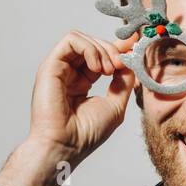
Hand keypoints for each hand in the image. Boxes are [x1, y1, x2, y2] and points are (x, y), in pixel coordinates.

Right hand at [30, 28, 138, 163]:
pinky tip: (97, 67)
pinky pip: (71, 40)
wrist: (66, 146)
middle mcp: (69, 73)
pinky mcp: (51, 65)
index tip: (134, 44)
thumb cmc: (86, 134)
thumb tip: (130, 60)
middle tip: (121, 65)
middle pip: (93, 44)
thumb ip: (124, 81)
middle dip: (112, 50)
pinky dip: (89, 48)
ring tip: (109, 70)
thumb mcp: (116, 104)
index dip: (118, 47)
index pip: (100, 55)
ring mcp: (59, 68)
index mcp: (82, 82)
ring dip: (102, 49)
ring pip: (82, 39)